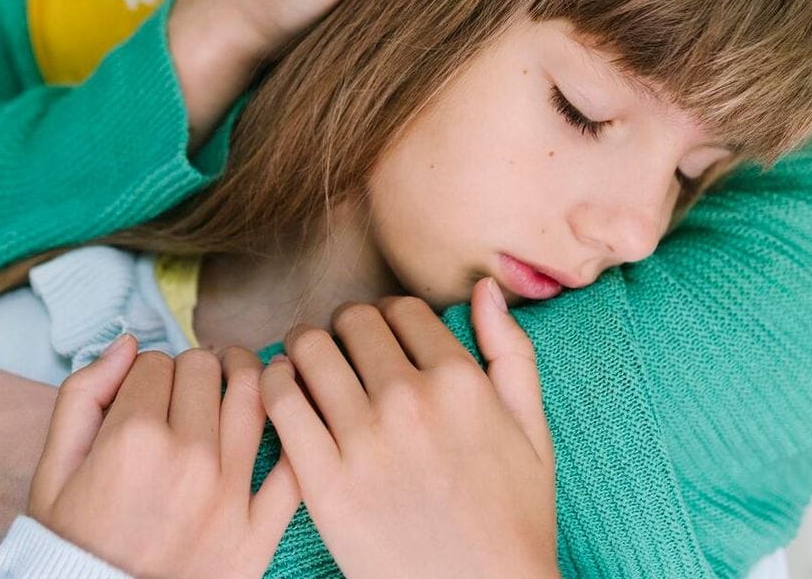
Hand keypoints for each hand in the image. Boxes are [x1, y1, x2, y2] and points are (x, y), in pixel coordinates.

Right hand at [29, 336, 300, 576]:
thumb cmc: (72, 542)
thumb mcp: (53, 470)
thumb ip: (83, 396)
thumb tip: (128, 342)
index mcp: (132, 439)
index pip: (157, 362)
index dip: (149, 371)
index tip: (146, 393)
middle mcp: (186, 460)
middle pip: (206, 369)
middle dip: (193, 369)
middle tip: (187, 388)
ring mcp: (228, 496)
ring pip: (256, 396)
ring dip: (245, 379)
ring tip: (234, 383)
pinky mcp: (256, 533)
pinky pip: (293, 467)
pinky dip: (293, 435)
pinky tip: (282, 420)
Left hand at [262, 279, 558, 578]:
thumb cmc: (513, 520)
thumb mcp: (534, 433)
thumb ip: (512, 354)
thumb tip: (485, 290)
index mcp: (461, 383)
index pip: (403, 309)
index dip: (392, 318)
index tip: (387, 341)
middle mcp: (410, 401)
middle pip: (353, 321)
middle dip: (349, 330)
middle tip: (347, 354)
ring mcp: (363, 441)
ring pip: (310, 349)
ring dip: (307, 350)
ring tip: (313, 370)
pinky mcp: (324, 482)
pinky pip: (281, 401)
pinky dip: (276, 385)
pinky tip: (288, 396)